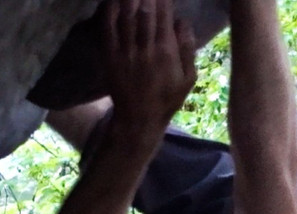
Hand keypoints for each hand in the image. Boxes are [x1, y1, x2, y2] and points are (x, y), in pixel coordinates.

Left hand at [102, 0, 196, 128]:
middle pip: (144, 11)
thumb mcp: (188, 78)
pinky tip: (113, 0)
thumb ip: (187, 48)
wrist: (139, 119)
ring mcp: (125, 52)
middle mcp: (145, 48)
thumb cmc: (167, 98)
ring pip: (126, 16)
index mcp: (166, 52)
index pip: (164, 15)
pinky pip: (108, 29)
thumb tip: (182, 21)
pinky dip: (109, 11)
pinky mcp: (110, 57)